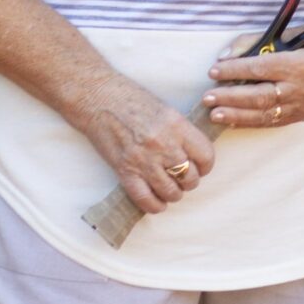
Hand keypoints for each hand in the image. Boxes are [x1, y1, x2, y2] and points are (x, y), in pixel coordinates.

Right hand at [77, 74, 214, 216]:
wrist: (97, 98)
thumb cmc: (131, 99)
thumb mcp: (166, 110)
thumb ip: (181, 133)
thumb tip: (194, 155)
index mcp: (177, 126)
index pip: (206, 156)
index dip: (205, 166)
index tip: (199, 166)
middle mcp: (164, 144)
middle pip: (191, 177)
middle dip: (189, 182)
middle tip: (182, 178)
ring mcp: (144, 160)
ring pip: (172, 192)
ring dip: (174, 194)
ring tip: (170, 189)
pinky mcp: (125, 171)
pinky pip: (146, 199)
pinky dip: (155, 205)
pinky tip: (158, 202)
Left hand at [203, 44, 303, 130]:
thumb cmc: (303, 43)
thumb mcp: (279, 36)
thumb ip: (249, 44)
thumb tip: (223, 58)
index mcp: (300, 63)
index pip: (260, 68)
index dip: (235, 70)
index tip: (214, 71)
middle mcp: (303, 87)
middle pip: (261, 95)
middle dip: (231, 97)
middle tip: (208, 97)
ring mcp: (303, 105)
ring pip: (265, 113)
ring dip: (237, 114)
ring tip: (215, 113)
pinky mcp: (301, 116)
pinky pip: (272, 122)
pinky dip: (250, 121)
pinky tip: (232, 119)